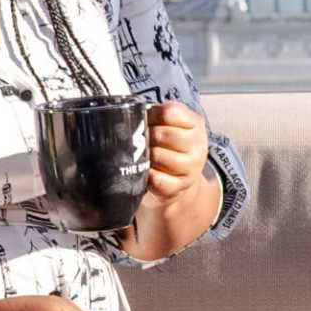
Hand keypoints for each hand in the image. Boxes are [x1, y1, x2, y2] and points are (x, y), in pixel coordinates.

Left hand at [121, 101, 216, 261]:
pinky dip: (149, 179)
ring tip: (146, 161)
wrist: (179, 199)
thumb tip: (114, 112)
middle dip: (148, 138)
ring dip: (148, 159)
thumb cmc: (164, 160)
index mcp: (194, 127)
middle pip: (163, 134)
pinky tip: (148, 178)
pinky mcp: (176, 190)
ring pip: (160, 156)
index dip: (157, 115)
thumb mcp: (165, 135)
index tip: (151, 120)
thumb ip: (153, 120)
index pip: (172, 112)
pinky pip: (157, 180)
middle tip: (145, 144)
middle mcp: (196, 148)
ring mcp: (188, 170)